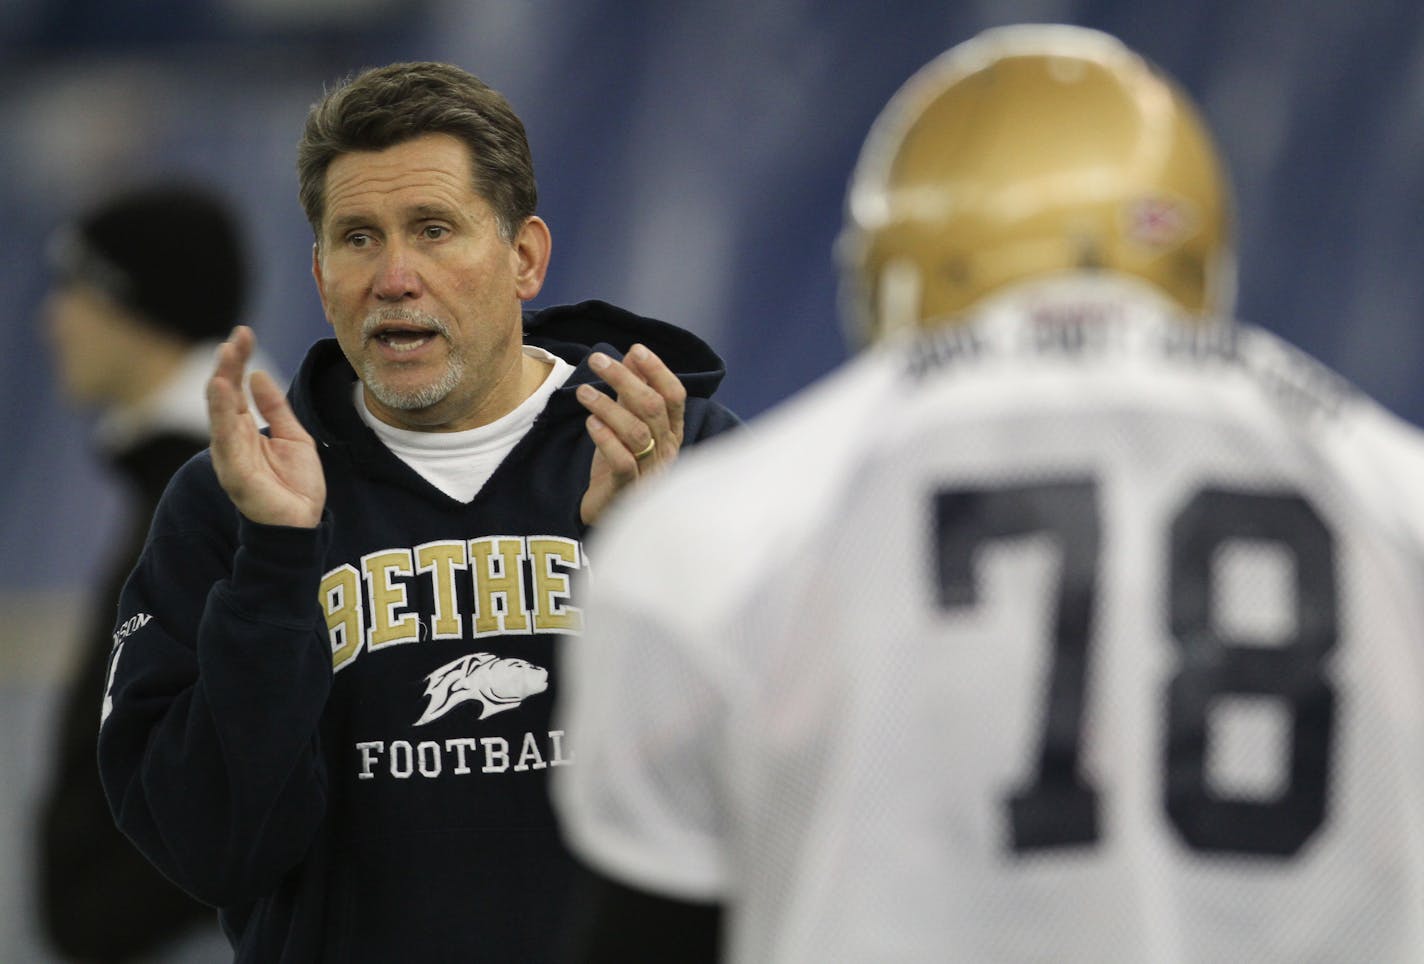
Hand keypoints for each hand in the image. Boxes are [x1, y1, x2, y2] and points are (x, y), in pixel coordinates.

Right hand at [207, 326, 325, 527]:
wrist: (302, 524)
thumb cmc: (295, 485)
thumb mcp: (293, 437)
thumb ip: (276, 408)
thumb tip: (260, 375)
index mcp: (244, 430)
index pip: (237, 388)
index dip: (239, 360)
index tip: (243, 333)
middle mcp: (232, 439)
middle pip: (225, 394)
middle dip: (229, 363)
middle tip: (236, 335)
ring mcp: (230, 455)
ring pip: (220, 412)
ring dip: (222, 381)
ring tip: (226, 354)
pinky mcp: (234, 471)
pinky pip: (226, 438)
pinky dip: (222, 413)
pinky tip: (223, 389)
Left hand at [575, 344, 686, 524]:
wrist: (607, 511)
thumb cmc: (619, 463)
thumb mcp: (626, 422)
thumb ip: (631, 391)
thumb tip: (633, 354)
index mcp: (671, 432)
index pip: (674, 395)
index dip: (657, 371)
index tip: (635, 350)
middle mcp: (666, 449)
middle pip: (653, 407)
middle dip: (625, 379)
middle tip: (597, 360)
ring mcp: (650, 471)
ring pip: (637, 432)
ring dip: (608, 406)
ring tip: (583, 391)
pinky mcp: (629, 490)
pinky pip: (623, 462)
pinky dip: (606, 440)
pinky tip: (590, 424)